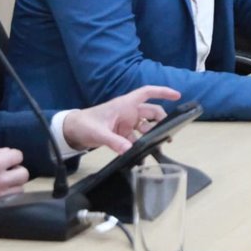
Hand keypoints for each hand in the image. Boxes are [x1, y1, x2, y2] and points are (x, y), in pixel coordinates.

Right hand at [0, 147, 28, 215]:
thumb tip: (7, 152)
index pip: (18, 156)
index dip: (13, 157)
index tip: (7, 160)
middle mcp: (1, 178)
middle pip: (24, 173)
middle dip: (17, 171)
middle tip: (8, 172)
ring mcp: (0, 193)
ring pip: (21, 188)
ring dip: (15, 184)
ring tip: (5, 183)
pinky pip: (13, 199)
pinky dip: (10, 195)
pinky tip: (1, 192)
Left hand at [63, 84, 181, 152]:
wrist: (72, 131)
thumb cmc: (84, 124)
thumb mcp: (98, 132)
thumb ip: (114, 141)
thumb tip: (128, 151)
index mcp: (124, 104)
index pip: (147, 93)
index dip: (162, 92)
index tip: (177, 96)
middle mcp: (128, 112)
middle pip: (151, 113)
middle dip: (162, 122)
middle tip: (167, 136)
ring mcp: (127, 123)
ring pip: (146, 127)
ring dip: (152, 136)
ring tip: (158, 149)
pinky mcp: (123, 134)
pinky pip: (136, 140)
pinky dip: (140, 147)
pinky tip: (143, 158)